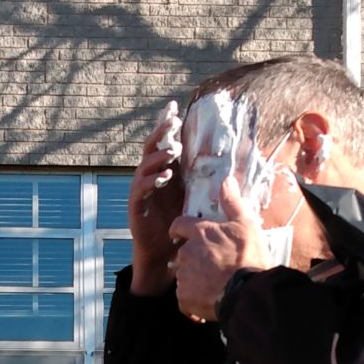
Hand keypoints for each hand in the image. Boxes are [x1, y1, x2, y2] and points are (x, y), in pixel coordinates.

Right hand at [126, 102, 185, 294]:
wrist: (163, 254)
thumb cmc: (179, 226)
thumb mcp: (193, 199)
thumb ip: (201, 182)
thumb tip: (226, 168)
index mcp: (164, 173)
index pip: (164, 144)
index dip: (167, 127)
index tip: (174, 108)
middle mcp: (151, 178)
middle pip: (152, 148)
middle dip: (161, 133)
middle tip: (172, 121)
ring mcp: (141, 191)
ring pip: (145, 165)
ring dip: (159, 156)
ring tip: (173, 150)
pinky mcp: (136, 206)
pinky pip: (141, 188)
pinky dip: (152, 180)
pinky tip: (165, 176)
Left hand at [172, 177, 272, 322]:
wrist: (247, 292)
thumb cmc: (248, 257)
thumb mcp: (246, 225)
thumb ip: (233, 204)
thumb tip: (226, 180)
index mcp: (200, 233)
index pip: (179, 225)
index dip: (179, 229)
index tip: (181, 233)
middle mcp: (187, 252)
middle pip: (184, 253)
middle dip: (194, 259)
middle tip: (213, 267)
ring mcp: (184, 276)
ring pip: (185, 276)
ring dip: (195, 280)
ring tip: (214, 286)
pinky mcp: (184, 298)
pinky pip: (185, 298)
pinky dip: (193, 301)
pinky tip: (208, 302)